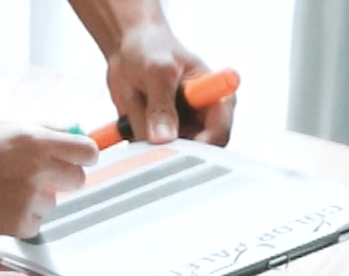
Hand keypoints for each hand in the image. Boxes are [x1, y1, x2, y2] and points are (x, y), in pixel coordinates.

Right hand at [0, 124, 95, 238]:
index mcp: (36, 140)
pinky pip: (34, 223)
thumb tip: (72, 130)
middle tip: (38, 177)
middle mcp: (37, 170)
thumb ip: (40, 129)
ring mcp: (29, 199)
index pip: (87, 151)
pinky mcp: (18, 225)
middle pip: (77, 180)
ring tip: (2, 190)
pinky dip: (21, 218)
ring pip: (52, 203)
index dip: (82, 155)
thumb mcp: (1, 128)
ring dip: (36, 199)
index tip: (74, 158)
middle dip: (63, 178)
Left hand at [108, 24, 227, 144]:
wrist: (128, 50)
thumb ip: (161, 104)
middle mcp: (202, 117)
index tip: (179, 147)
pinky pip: (148, 154)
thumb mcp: (157, 71)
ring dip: (147, 136)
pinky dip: (135, 141)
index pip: (220, 131)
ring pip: (167, 154)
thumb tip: (163, 138)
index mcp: (216, 96)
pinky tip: (129, 116)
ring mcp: (180, 130)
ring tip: (137, 103)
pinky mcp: (159, 138)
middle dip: (171, 147)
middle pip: (197, 152)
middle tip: (149, 135)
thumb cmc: (151, 48)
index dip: (203, 145)